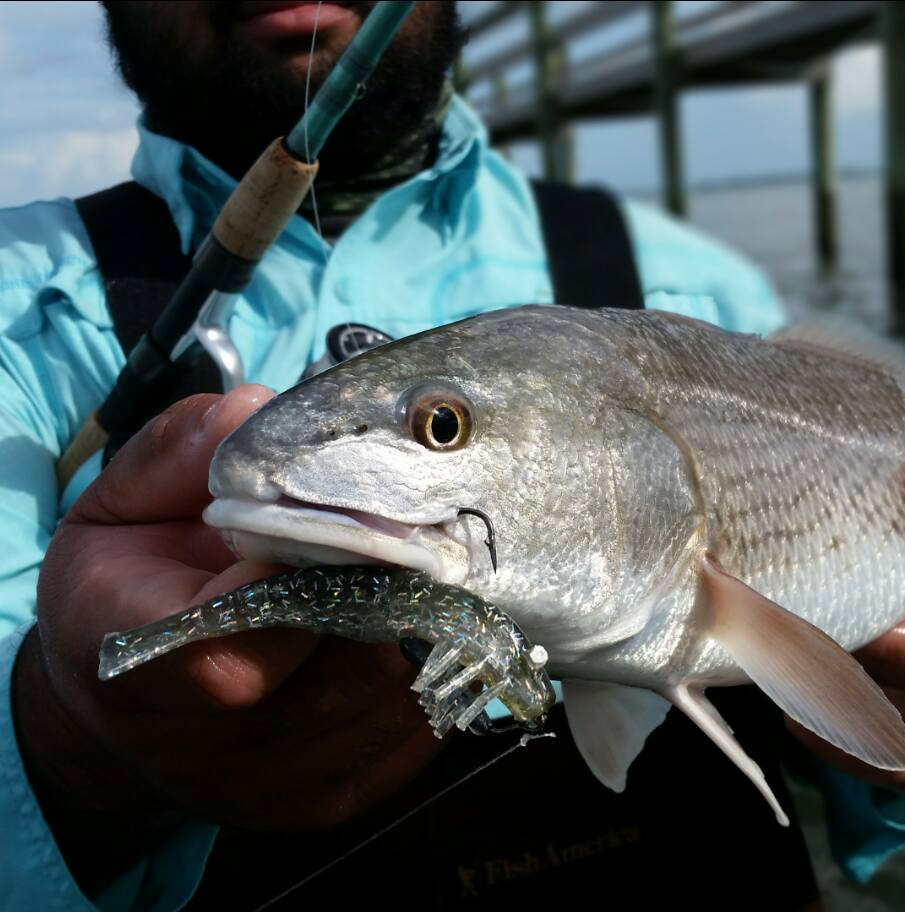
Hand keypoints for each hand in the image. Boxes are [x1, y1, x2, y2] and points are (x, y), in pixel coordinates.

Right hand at [16, 389, 442, 885]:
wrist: (117, 707)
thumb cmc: (125, 585)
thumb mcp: (120, 502)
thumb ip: (181, 452)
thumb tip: (259, 414)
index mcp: (130, 656)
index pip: (230, 642)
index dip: (305, 580)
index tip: (351, 514)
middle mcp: (196, 744)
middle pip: (337, 675)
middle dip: (390, 592)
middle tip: (420, 535)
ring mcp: (264, 786)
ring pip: (390, 706)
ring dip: (425, 633)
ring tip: (423, 578)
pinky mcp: (320, 802)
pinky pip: (412, 741)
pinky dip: (432, 681)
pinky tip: (419, 632)